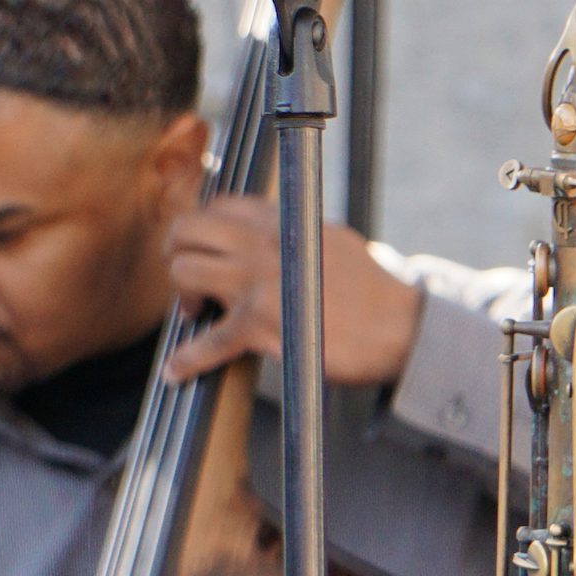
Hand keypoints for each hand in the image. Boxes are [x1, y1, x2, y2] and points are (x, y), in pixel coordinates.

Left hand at [163, 196, 422, 385]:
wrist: (400, 327)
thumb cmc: (373, 291)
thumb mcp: (333, 239)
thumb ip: (294, 233)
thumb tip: (268, 234)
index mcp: (285, 219)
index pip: (220, 205)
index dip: (204, 228)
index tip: (203, 248)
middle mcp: (265, 243)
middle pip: (189, 229)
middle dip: (176, 252)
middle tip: (189, 277)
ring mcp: (260, 282)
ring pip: (185, 273)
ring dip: (183, 295)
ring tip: (197, 313)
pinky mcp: (262, 325)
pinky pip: (208, 342)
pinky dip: (186, 360)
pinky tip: (175, 370)